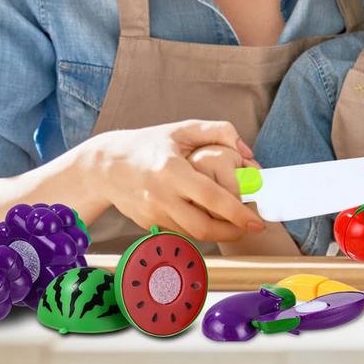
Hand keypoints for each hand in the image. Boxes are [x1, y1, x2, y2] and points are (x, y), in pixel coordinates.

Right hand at [87, 119, 265, 241]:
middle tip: (250, 227)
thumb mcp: (183, 129)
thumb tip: (248, 153)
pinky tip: (209, 218)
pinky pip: (181, 233)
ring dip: (217, 232)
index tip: (257, 221)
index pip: (211, 197)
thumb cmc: (149, 143)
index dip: (237, 212)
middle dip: (232, 232)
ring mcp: (153, 214)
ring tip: (234, 222)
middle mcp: (161, 196)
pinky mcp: (149, 225)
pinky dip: (198, 230)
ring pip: (193, 234)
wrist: (106, 166)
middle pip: (203, 227)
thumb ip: (220, 131)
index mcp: (172, 170)